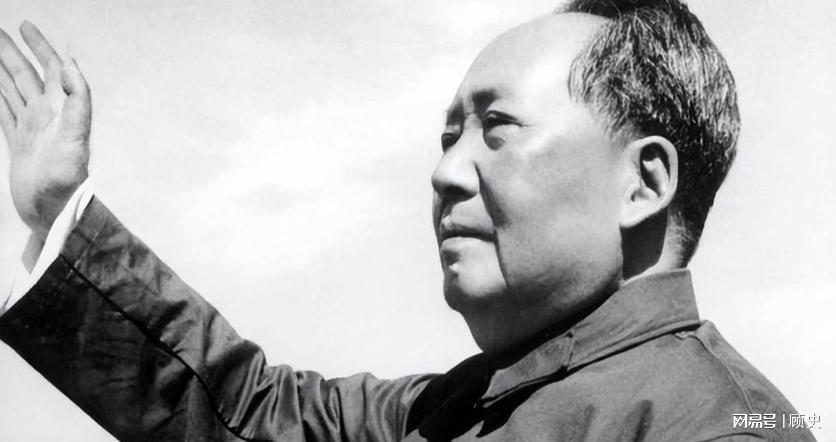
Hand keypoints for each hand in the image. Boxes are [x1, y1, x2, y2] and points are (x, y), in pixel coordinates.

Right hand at [0, 21, 90, 240]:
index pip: (51, 69)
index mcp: (60, 110)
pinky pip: (4, 112)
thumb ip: (78, 103)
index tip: (24, 26)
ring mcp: (32, 129)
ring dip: (2, 69)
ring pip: (14, 90)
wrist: (57, 215)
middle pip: (27, 74)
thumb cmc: (68, 184)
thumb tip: (71, 66)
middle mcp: (47, 116)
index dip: (40, 46)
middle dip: (12, 51)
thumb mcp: (76, 141)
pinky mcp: (20, 144)